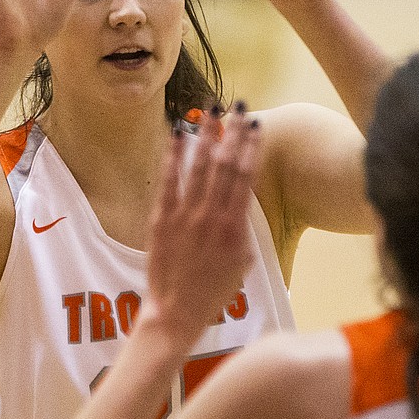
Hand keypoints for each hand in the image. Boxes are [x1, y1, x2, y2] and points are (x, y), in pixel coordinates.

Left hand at [144, 108, 260, 348]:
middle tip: (237, 107)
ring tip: (211, 110)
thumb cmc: (214, 291)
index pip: (246, 177)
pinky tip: (179, 134)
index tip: (256, 126)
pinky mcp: (162, 220)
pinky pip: (169, 181)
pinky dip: (174, 156)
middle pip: (225, 165)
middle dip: (232, 133)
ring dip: (206, 135)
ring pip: (198, 167)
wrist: (177, 312)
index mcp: (235, 228)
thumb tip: (241, 200)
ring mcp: (185, 217)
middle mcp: (212, 217)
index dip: (251, 149)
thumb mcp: (242, 261)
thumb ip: (242, 229)